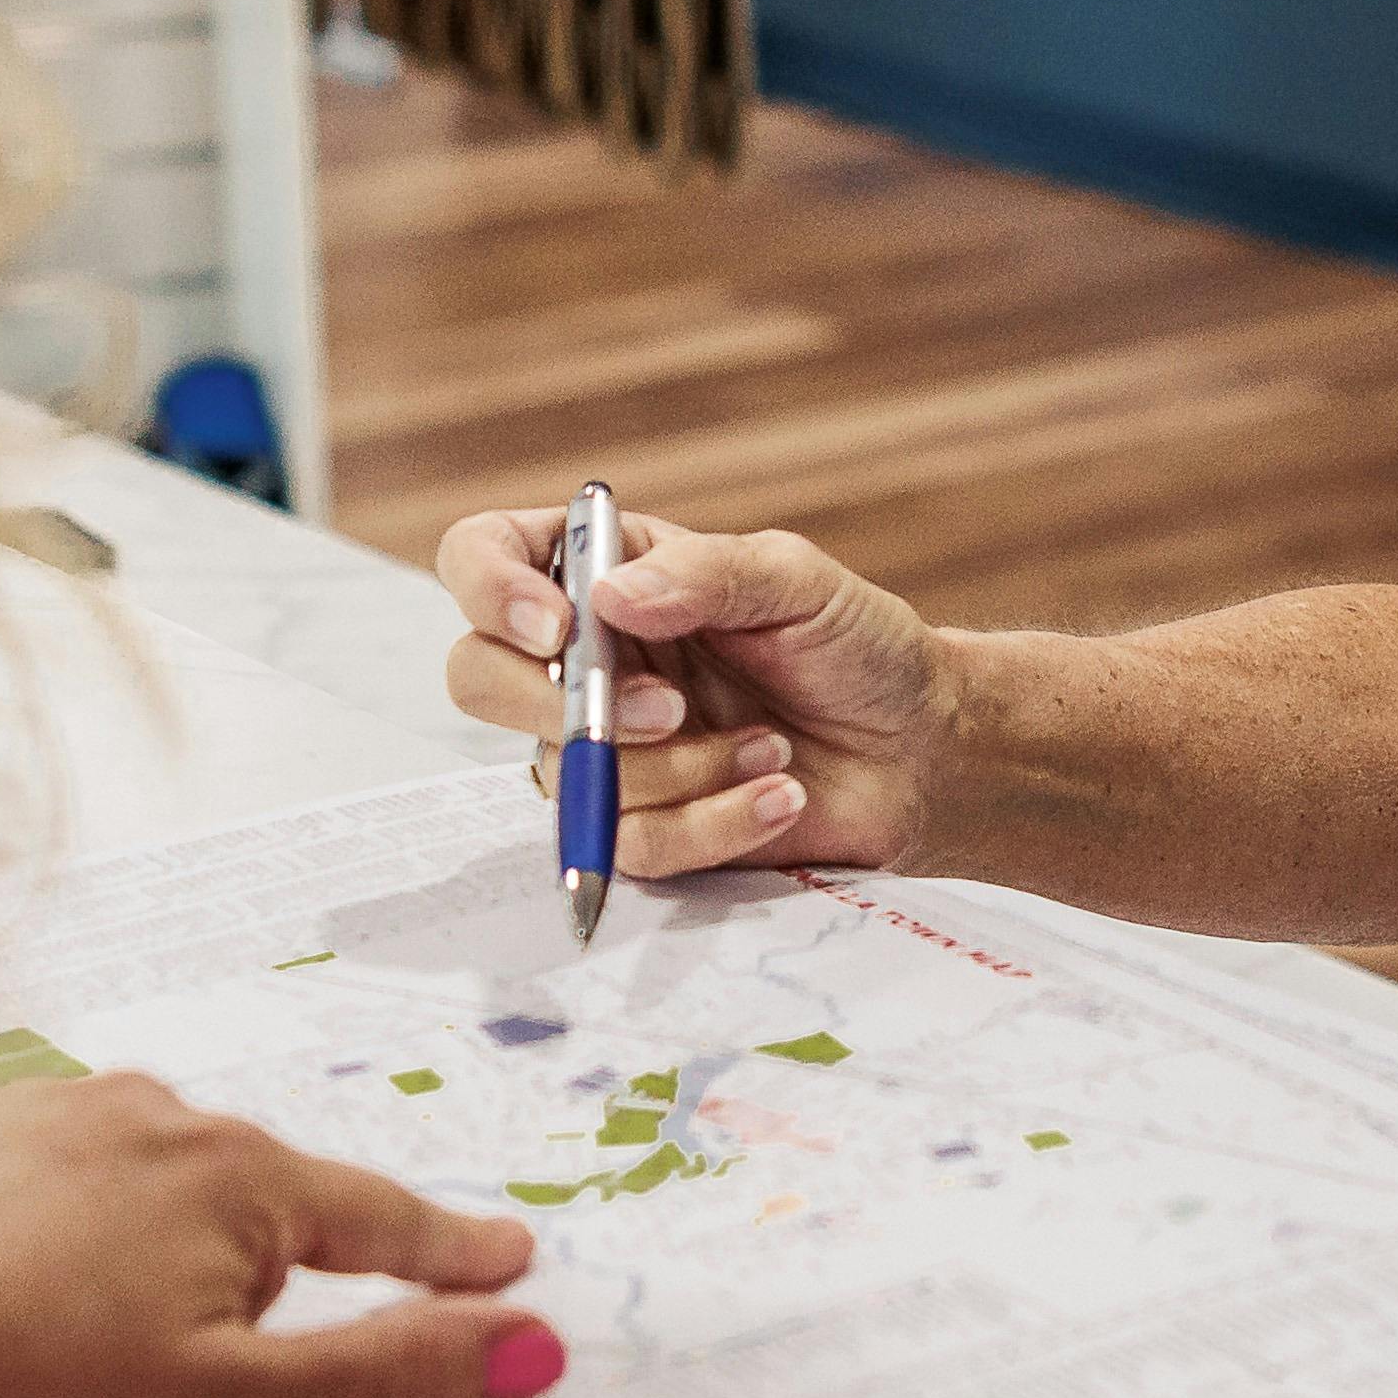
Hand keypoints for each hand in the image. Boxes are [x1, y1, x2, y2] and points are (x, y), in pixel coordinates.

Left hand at [0, 1073, 556, 1397]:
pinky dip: (82, 1229)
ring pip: (162, 1185)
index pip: (377, 1216)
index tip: (508, 1257)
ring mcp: (51, 1106)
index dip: (448, 1251)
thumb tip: (527, 1343)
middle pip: (264, 1204)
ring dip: (169, 1249)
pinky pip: (71, 1175)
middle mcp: (152, 1110)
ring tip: (100, 1348)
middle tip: (232, 1365)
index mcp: (232, 1173)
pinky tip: (30, 1296)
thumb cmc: (11, 1395)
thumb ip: (385, 1373)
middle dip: (276, 1272)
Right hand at [429, 503, 946, 888]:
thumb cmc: (858, 649)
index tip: (560, 628)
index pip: (484, 556)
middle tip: (669, 708)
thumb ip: (705, 574)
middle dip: (565, 706)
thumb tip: (607, 599)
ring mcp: (605, 748)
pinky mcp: (641, 825)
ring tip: (770, 748)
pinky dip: (713, 821)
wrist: (920, 754)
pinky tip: (777, 796)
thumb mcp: (796, 580)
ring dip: (682, 768)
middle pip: (477, 677)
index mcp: (607, 574)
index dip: (490, 589)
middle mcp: (587, 659)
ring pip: (567, 773)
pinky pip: (630, 841)